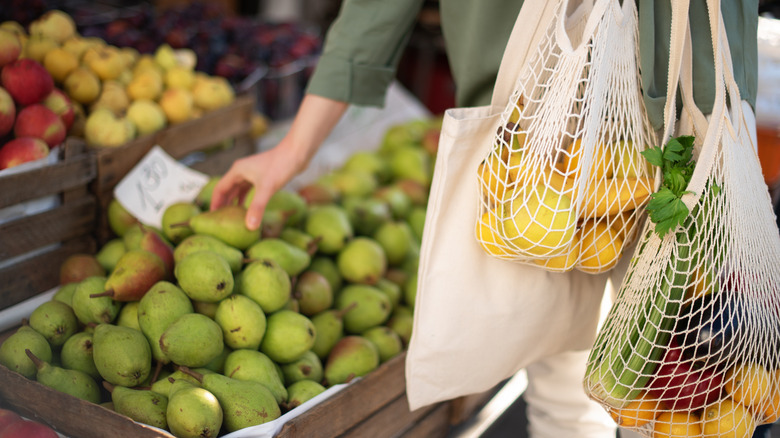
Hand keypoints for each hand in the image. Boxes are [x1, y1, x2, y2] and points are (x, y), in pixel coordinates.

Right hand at [209, 94, 348, 229]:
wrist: (298, 152)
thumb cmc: (281, 166)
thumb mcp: (267, 189)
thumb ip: (257, 207)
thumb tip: (249, 226)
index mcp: (237, 171)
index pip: (220, 189)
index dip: (214, 204)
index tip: (211, 218)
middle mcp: (242, 170)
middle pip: (227, 190)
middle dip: (223, 205)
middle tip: (219, 221)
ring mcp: (252, 172)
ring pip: (238, 190)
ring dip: (234, 202)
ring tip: (232, 218)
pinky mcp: (262, 175)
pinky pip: (249, 189)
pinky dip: (246, 199)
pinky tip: (248, 209)